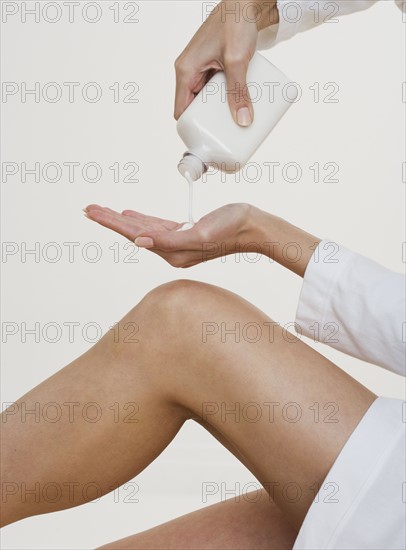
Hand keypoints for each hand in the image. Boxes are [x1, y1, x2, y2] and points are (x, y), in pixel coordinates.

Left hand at [84, 203, 254, 267]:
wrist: (252, 227)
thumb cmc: (231, 228)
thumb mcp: (200, 234)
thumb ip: (170, 240)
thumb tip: (140, 241)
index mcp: (173, 252)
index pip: (135, 234)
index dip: (111, 222)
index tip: (92, 212)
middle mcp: (172, 250)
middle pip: (134, 232)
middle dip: (110, 219)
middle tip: (88, 208)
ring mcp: (178, 242)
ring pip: (142, 228)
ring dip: (122, 219)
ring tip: (102, 210)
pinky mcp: (185, 233)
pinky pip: (156, 226)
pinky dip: (141, 219)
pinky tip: (130, 215)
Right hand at [174, 0, 277, 125]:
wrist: (245, 1)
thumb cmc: (235, 22)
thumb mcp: (237, 60)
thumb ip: (239, 91)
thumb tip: (242, 120)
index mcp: (186, 71)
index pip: (181, 110)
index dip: (191, 129)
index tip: (205, 142)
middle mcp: (190, 71)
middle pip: (195, 108)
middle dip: (209, 123)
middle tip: (225, 134)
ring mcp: (202, 69)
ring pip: (207, 100)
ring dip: (219, 111)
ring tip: (234, 122)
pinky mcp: (214, 66)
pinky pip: (216, 89)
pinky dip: (226, 98)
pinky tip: (239, 104)